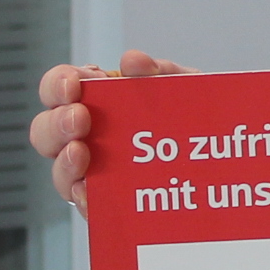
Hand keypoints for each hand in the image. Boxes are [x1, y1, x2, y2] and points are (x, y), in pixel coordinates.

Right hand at [30, 51, 192, 211]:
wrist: (223, 157)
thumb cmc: (194, 119)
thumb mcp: (187, 90)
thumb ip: (163, 72)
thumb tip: (133, 61)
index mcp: (98, 100)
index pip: (60, 87)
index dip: (58, 84)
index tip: (74, 84)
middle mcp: (87, 137)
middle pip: (46, 131)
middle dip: (56, 123)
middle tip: (80, 118)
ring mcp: (94, 173)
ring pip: (59, 172)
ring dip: (64, 163)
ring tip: (81, 155)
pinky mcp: (109, 206)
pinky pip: (85, 208)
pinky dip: (85, 201)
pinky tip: (91, 194)